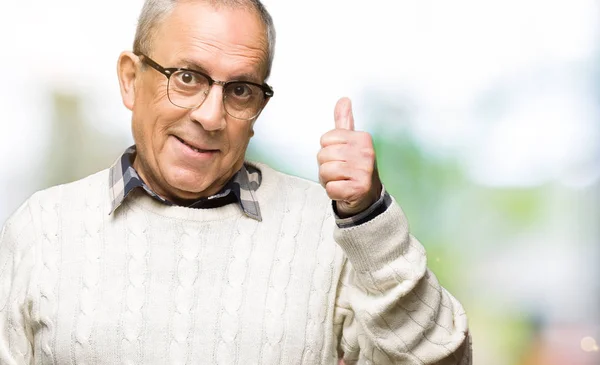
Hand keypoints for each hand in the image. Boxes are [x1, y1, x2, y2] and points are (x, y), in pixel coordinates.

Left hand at [318, 97, 382, 217]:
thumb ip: (344, 121)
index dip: (327, 150)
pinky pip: (330, 188)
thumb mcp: (350, 141)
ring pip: (325, 171)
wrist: (367, 195)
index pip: (325, 139)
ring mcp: (363, 171)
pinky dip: (332, 192)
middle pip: (323, 155)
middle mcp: (365, 153)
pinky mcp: (358, 189)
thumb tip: (343, 99)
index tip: (340, 156)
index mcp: (362, 138)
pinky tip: (343, 190)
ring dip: (328, 179)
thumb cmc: (354, 166)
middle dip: (325, 166)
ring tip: (340, 180)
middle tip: (339, 171)